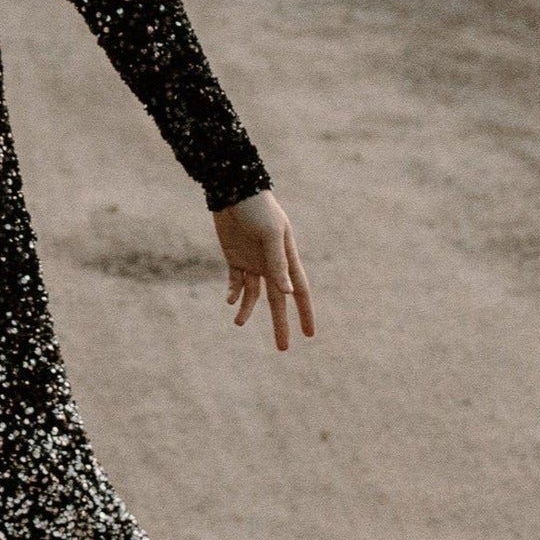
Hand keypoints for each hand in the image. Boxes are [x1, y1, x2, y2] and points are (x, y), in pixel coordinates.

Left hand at [212, 190, 314, 352]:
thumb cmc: (257, 209)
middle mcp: (272, 264)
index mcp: (287, 257)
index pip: (300, 290)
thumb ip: (277, 264)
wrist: (232, 191)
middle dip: (280, 324)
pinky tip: (230, 302)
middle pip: (279, 300)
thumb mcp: (270, 235)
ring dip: (248, 310)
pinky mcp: (235, 258)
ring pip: (254, 294)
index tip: (310, 334)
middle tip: (283, 348)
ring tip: (239, 323)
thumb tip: (287, 293)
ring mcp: (253, 262)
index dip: (305, 313)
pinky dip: (234, 294)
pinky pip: (236, 283)